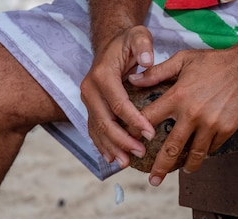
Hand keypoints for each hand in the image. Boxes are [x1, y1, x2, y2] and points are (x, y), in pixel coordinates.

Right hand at [80, 25, 155, 167]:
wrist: (110, 43)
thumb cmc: (128, 42)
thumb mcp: (138, 35)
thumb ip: (143, 45)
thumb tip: (148, 61)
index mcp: (102, 75)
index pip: (118, 103)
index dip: (134, 121)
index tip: (150, 134)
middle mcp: (90, 89)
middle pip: (105, 121)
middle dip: (123, 140)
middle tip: (140, 152)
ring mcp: (88, 100)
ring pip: (97, 129)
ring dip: (111, 148)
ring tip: (126, 163)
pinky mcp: (90, 108)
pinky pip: (94, 130)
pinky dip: (103, 145)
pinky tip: (113, 159)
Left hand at [128, 48, 237, 185]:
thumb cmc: (217, 61)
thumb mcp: (184, 60)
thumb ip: (157, 72)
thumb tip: (132, 81)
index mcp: (177, 96)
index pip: (149, 120)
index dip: (136, 133)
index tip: (131, 145)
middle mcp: (192, 114)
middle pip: (171, 148)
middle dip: (160, 167)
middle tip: (153, 181)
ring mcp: (210, 124)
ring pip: (194, 154)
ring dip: (186, 166)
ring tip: (181, 172)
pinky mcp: (227, 129)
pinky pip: (212, 147)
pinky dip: (205, 153)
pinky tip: (201, 155)